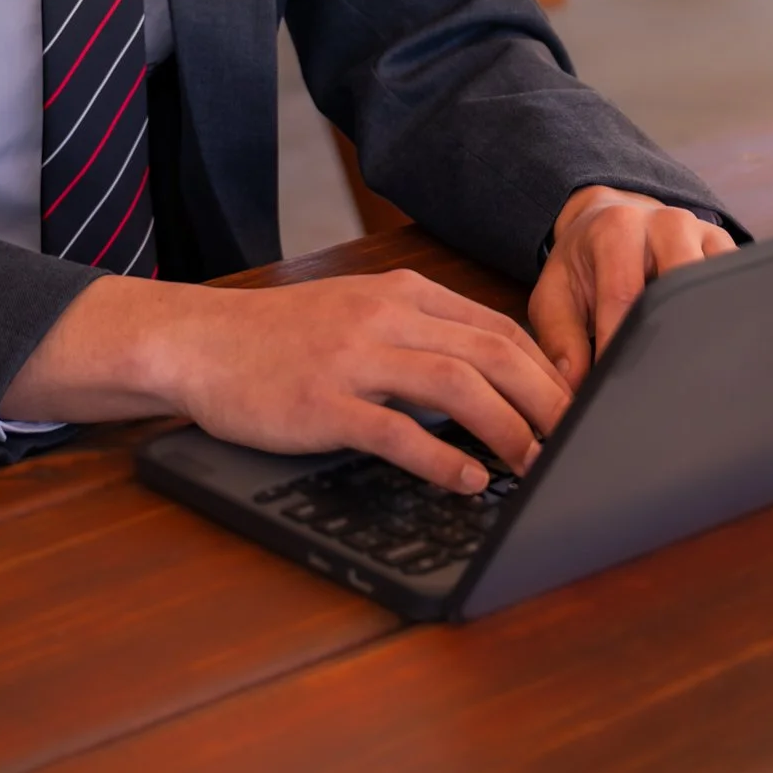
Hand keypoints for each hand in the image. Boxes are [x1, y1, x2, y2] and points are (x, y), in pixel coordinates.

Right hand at [3, 270, 573, 494]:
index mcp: (399, 293)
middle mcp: (383, 316)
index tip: (575, 412)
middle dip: (546, 401)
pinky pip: (398, 430)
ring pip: (457, 384)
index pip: (498, 327)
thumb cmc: (279, 338)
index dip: (547, 372)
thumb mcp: (356, 314)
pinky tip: (467, 480)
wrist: (198, 342)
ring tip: (533, 466)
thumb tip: (491, 378)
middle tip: (574, 445)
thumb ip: (417, 335)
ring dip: (508, 428)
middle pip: (492, 352)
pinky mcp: (323, 401)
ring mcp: (353, 356)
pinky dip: (443, 458)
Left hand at [530, 186, 735, 390]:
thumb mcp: (556, 293)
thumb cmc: (583, 264)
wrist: (610, 221)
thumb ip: (559, 337)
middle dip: (665, 341)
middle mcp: (665, 223)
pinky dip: (727, 319)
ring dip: (701, 332)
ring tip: (684, 372)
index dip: (618, 346)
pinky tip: (712, 349)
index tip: (613, 388)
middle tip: (655, 388)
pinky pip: (736, 288)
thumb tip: (577, 384)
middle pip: (677, 289)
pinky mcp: (728, 250)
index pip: (624, 297)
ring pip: (713, 289)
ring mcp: (703, 233)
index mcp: (616, 228)